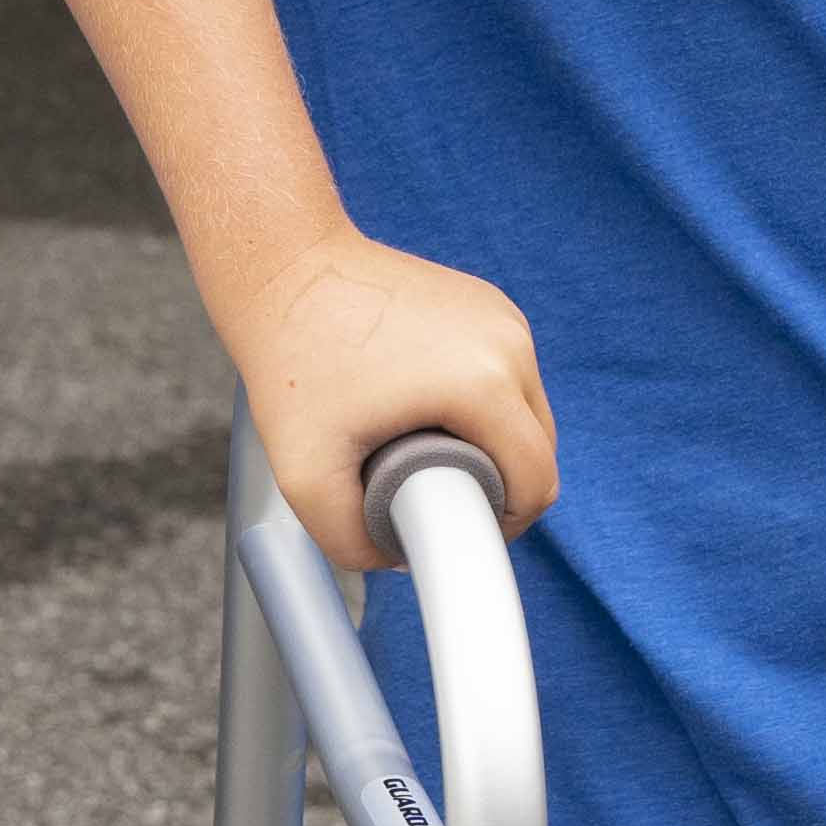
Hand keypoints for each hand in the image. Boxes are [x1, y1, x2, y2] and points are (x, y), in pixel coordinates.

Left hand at [206, 228, 554, 573]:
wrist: (285, 267)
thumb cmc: (292, 360)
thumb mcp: (305, 474)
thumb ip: (350, 542)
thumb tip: (396, 558)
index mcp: (484, 384)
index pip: (537, 482)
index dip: (504, 525)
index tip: (452, 528)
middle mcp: (508, 342)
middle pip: (540, 448)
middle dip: (497, 485)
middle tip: (432, 495)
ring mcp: (502, 315)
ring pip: (526, 411)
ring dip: (492, 443)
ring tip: (426, 451)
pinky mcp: (487, 302)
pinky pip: (506, 375)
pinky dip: (482, 403)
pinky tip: (429, 410)